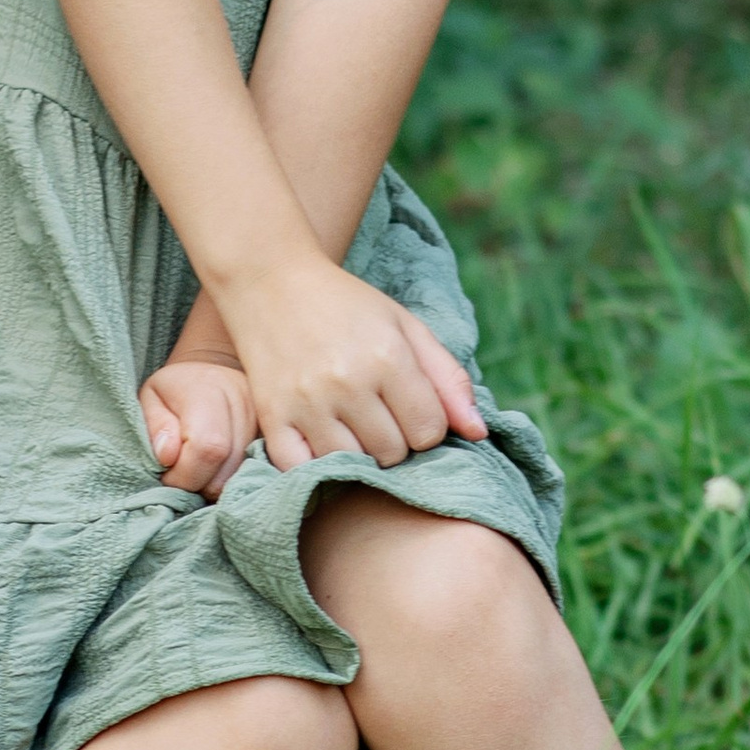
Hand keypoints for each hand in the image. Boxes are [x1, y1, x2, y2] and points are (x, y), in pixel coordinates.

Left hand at [142, 348, 257, 497]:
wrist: (212, 370)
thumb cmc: (174, 389)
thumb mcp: (150, 398)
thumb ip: (157, 427)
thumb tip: (168, 457)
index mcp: (209, 391)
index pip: (206, 448)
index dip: (184, 475)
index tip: (167, 474)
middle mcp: (244, 403)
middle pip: (226, 470)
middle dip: (199, 484)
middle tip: (182, 472)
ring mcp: (264, 419)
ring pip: (241, 475)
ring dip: (216, 483)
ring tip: (199, 467)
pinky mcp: (274, 434)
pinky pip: (255, 471)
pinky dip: (232, 478)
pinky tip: (218, 468)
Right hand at [221, 256, 487, 473]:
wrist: (270, 281)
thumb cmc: (346, 304)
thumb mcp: (406, 326)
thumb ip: (448, 378)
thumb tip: (479, 433)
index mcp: (387, 357)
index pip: (430, 431)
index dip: (426, 425)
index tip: (409, 407)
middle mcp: (348, 383)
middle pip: (393, 453)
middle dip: (394, 439)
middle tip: (378, 414)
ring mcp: (306, 403)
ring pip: (353, 466)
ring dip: (358, 453)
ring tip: (351, 425)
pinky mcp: (272, 416)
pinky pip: (302, 469)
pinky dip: (315, 465)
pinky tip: (320, 440)